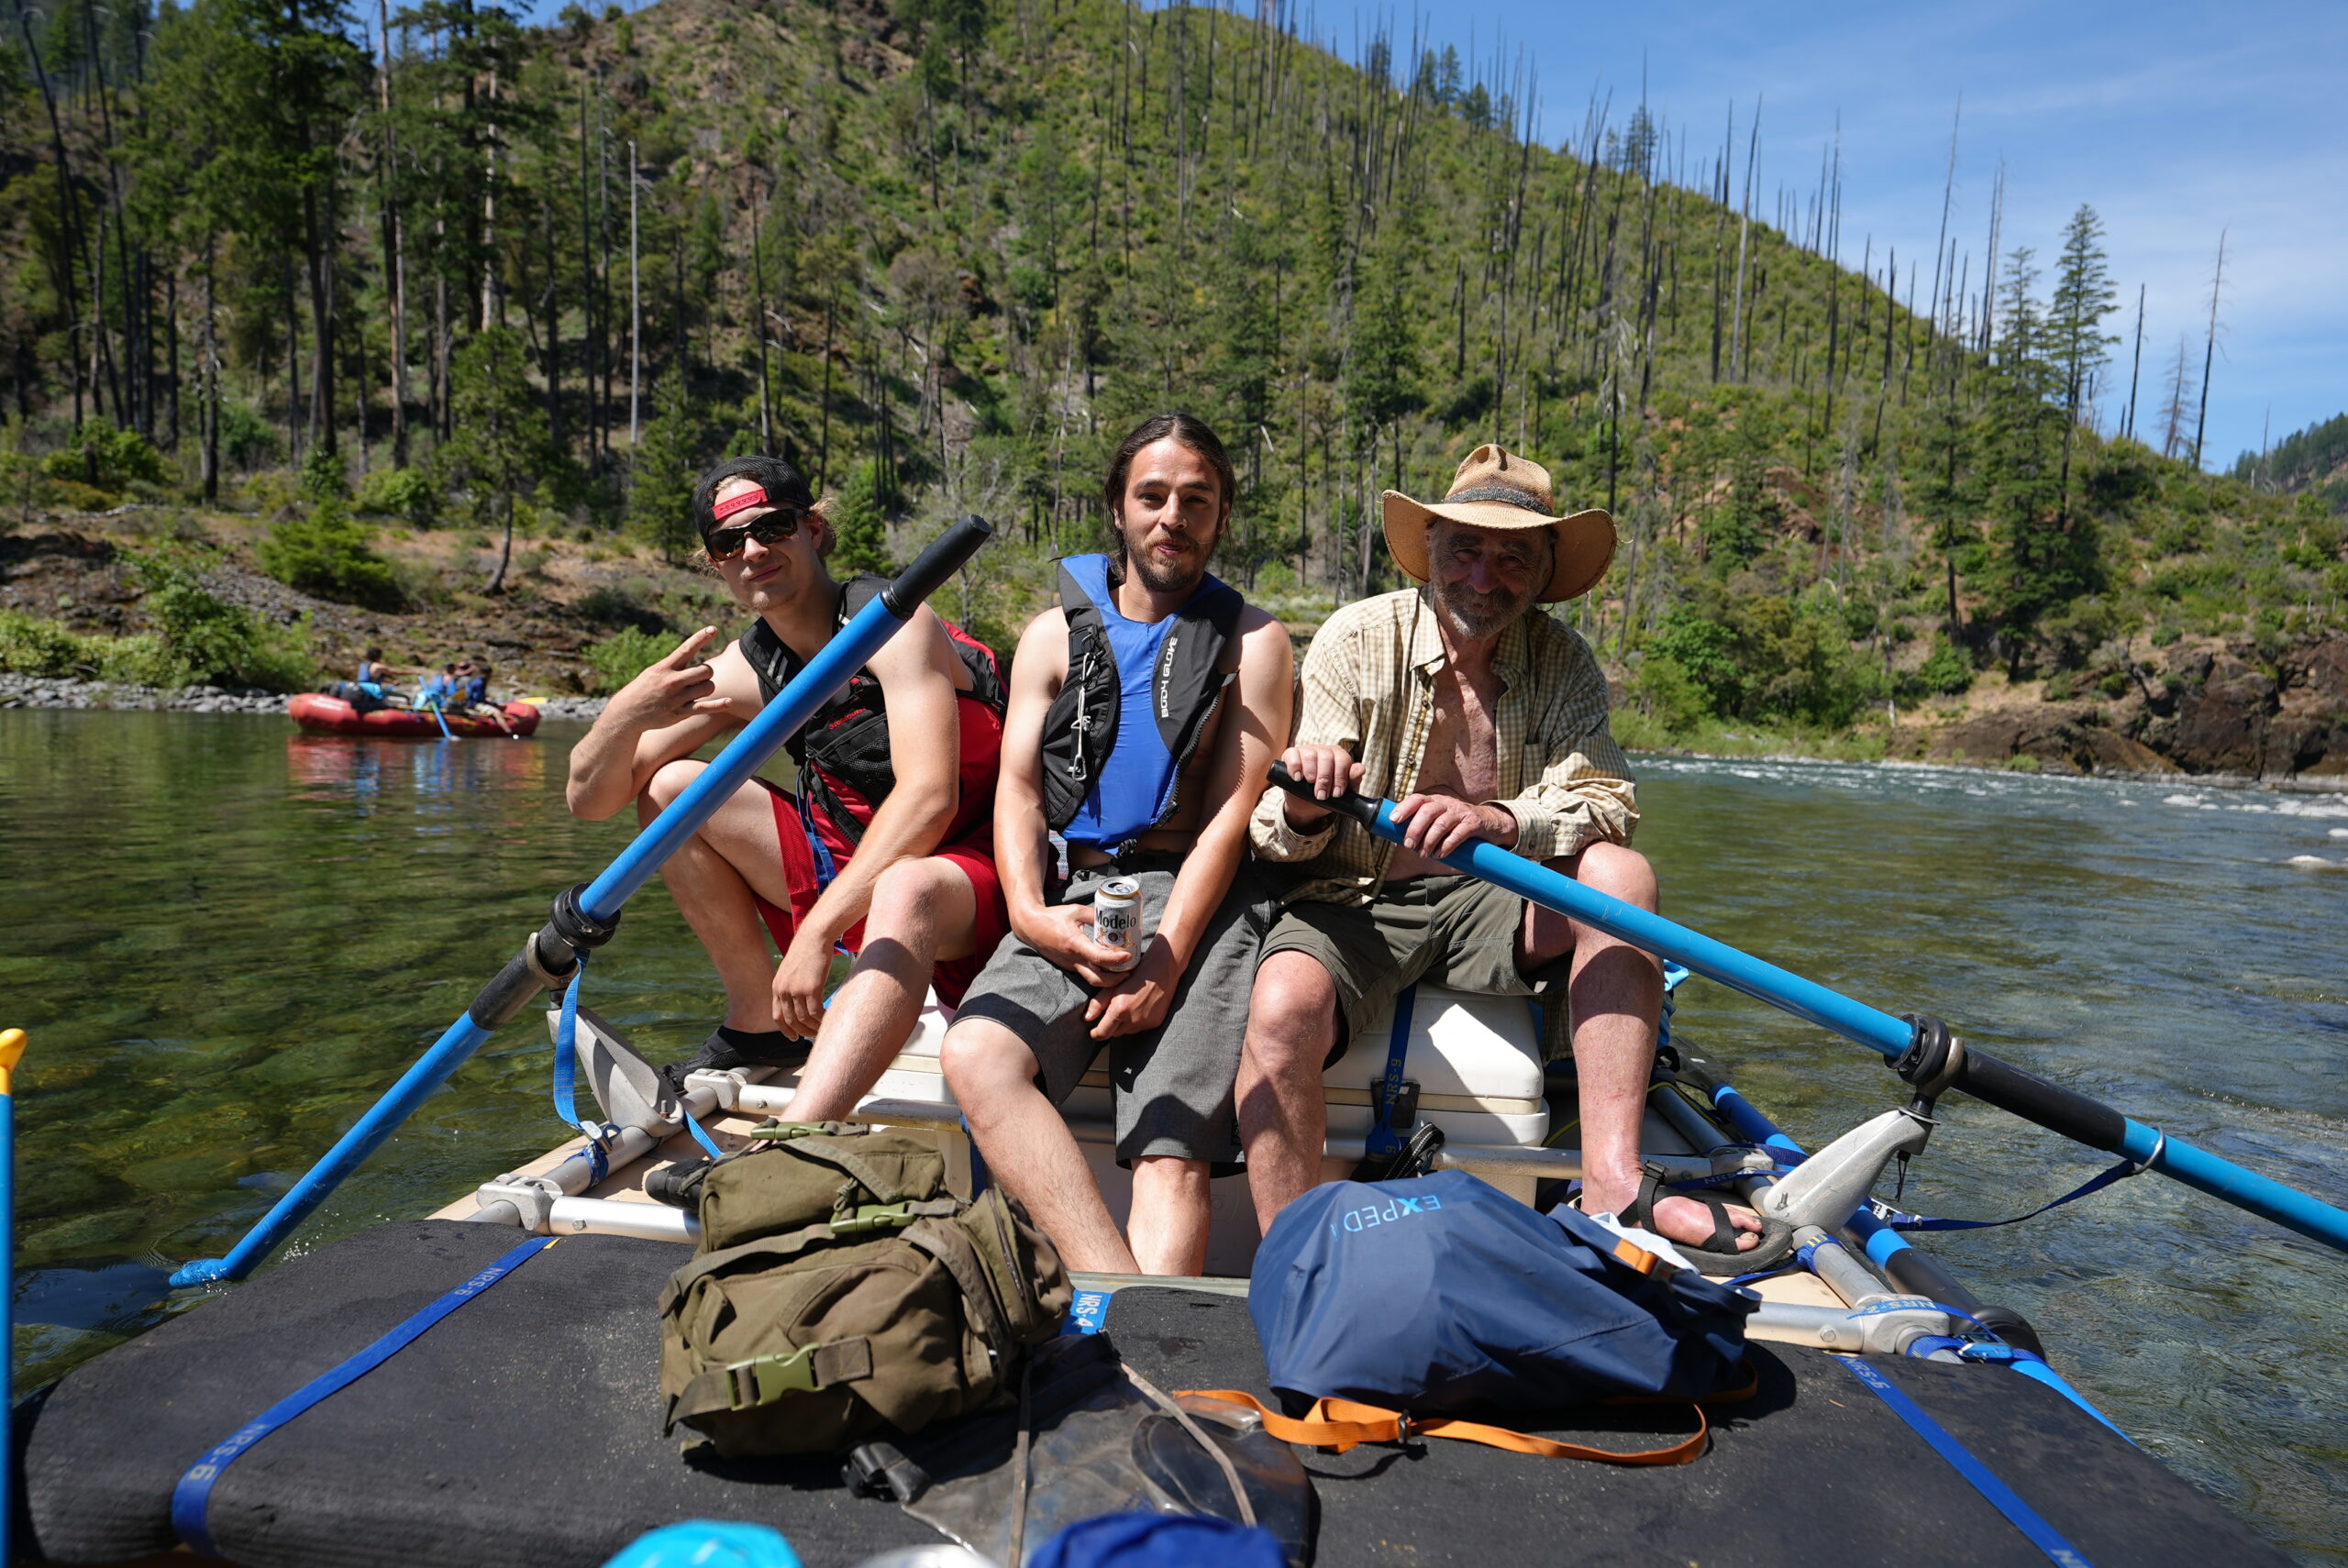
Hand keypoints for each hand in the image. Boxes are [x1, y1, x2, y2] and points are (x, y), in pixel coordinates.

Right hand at [607, 626, 731, 732]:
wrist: (627, 713)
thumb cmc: (645, 689)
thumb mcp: (654, 672)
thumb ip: (675, 665)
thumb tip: (696, 659)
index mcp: (665, 667)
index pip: (686, 649)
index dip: (701, 637)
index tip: (714, 629)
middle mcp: (672, 681)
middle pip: (706, 671)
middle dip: (707, 672)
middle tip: (699, 677)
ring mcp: (677, 698)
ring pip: (708, 687)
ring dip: (707, 688)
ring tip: (696, 690)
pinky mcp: (680, 713)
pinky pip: (705, 707)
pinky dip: (719, 705)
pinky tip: (729, 701)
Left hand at [771, 927, 834, 1040]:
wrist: (814, 937)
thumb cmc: (807, 951)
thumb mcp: (792, 969)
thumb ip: (791, 985)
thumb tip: (798, 999)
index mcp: (777, 987)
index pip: (778, 1016)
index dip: (786, 1029)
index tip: (795, 1037)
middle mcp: (783, 991)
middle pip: (791, 1021)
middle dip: (803, 1032)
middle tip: (814, 1035)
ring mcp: (796, 990)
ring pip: (804, 1019)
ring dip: (814, 1027)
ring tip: (824, 1028)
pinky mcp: (811, 988)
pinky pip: (815, 1012)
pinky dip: (822, 1020)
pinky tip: (829, 1019)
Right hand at [1015, 902, 1135, 990]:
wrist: (1031, 927)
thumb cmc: (1053, 917)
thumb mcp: (1076, 910)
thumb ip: (1095, 915)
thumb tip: (1114, 918)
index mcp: (1075, 944)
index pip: (1099, 958)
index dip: (1116, 959)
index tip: (1128, 955)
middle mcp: (1073, 959)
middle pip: (1098, 980)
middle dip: (1117, 980)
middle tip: (1130, 971)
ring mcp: (1070, 965)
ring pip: (1092, 980)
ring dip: (1109, 980)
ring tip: (1123, 971)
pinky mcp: (1069, 966)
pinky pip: (1086, 974)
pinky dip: (1100, 974)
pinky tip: (1109, 966)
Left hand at [1086, 939, 1179, 1038]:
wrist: (1162, 970)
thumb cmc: (1135, 974)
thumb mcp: (1113, 985)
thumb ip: (1098, 1003)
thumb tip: (1087, 1018)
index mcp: (1119, 1010)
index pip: (1102, 1033)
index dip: (1096, 1033)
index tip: (1094, 1031)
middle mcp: (1132, 1020)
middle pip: (1115, 1033)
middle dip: (1111, 1026)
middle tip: (1113, 1011)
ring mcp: (1145, 1023)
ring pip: (1127, 1031)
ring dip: (1124, 1024)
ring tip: (1128, 1006)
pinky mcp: (1155, 1023)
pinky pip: (1140, 1027)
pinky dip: (1137, 1021)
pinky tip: (1139, 1007)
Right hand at [1279, 743, 1363, 826]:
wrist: (1307, 805)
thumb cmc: (1328, 795)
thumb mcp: (1343, 792)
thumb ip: (1353, 780)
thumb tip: (1360, 769)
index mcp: (1338, 756)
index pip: (1343, 760)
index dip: (1340, 777)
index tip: (1336, 794)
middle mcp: (1323, 750)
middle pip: (1326, 757)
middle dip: (1324, 779)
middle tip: (1322, 795)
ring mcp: (1307, 751)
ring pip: (1310, 755)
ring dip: (1310, 773)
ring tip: (1309, 785)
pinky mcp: (1291, 755)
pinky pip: (1293, 754)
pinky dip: (1295, 766)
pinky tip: (1297, 778)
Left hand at [1391, 791, 1508, 857]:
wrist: (1490, 823)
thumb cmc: (1457, 824)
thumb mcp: (1440, 818)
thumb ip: (1424, 825)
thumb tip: (1402, 840)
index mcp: (1436, 800)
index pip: (1417, 799)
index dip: (1404, 808)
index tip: (1394, 820)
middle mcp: (1447, 803)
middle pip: (1427, 812)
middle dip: (1415, 830)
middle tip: (1409, 846)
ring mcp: (1461, 812)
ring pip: (1441, 824)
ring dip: (1429, 841)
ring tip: (1424, 854)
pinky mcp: (1473, 823)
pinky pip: (1458, 834)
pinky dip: (1446, 845)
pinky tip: (1440, 854)